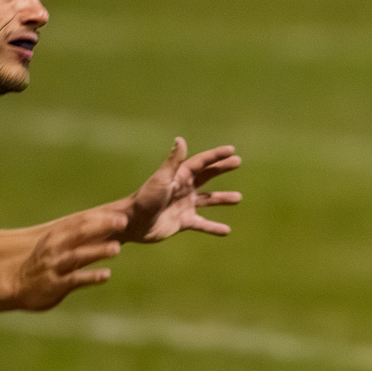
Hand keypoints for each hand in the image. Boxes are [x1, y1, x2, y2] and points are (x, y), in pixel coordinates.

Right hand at [9, 208, 126, 309]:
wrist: (16, 285)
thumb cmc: (43, 264)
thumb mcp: (56, 246)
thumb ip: (77, 238)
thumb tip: (105, 227)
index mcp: (56, 236)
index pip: (80, 222)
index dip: (101, 217)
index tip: (121, 213)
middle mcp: (55, 248)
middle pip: (80, 233)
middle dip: (102, 226)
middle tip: (123, 221)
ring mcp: (55, 266)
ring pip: (78, 256)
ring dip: (98, 251)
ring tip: (117, 248)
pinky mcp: (56, 284)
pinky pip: (75, 279)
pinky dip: (91, 276)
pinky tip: (106, 275)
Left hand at [121, 137, 242, 242]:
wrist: (133, 223)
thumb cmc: (145, 198)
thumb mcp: (162, 178)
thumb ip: (173, 161)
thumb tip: (180, 139)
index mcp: (180, 176)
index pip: (202, 162)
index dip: (216, 156)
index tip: (232, 150)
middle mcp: (184, 188)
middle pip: (207, 175)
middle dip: (221, 168)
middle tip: (237, 162)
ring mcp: (184, 205)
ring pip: (208, 199)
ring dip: (222, 198)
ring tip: (238, 198)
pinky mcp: (183, 221)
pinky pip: (203, 224)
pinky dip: (214, 227)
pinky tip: (226, 231)